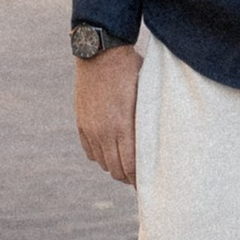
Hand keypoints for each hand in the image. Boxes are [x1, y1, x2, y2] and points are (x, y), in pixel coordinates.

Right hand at [73, 42, 141, 184]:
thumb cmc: (130, 69)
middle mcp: (103, 132)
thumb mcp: (145, 94)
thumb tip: (158, 141)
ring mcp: (90, 128)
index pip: (131, 166)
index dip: (139, 181)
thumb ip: (147, 121)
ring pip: (102, 162)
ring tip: (128, 167)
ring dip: (115, 167)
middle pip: (116, 170)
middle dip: (129, 178)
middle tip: (141, 180)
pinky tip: (111, 151)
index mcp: (122, 126)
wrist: (100, 53)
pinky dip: (100, 156)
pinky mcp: (81, 123)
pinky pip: (90, 151)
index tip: (149, 187)